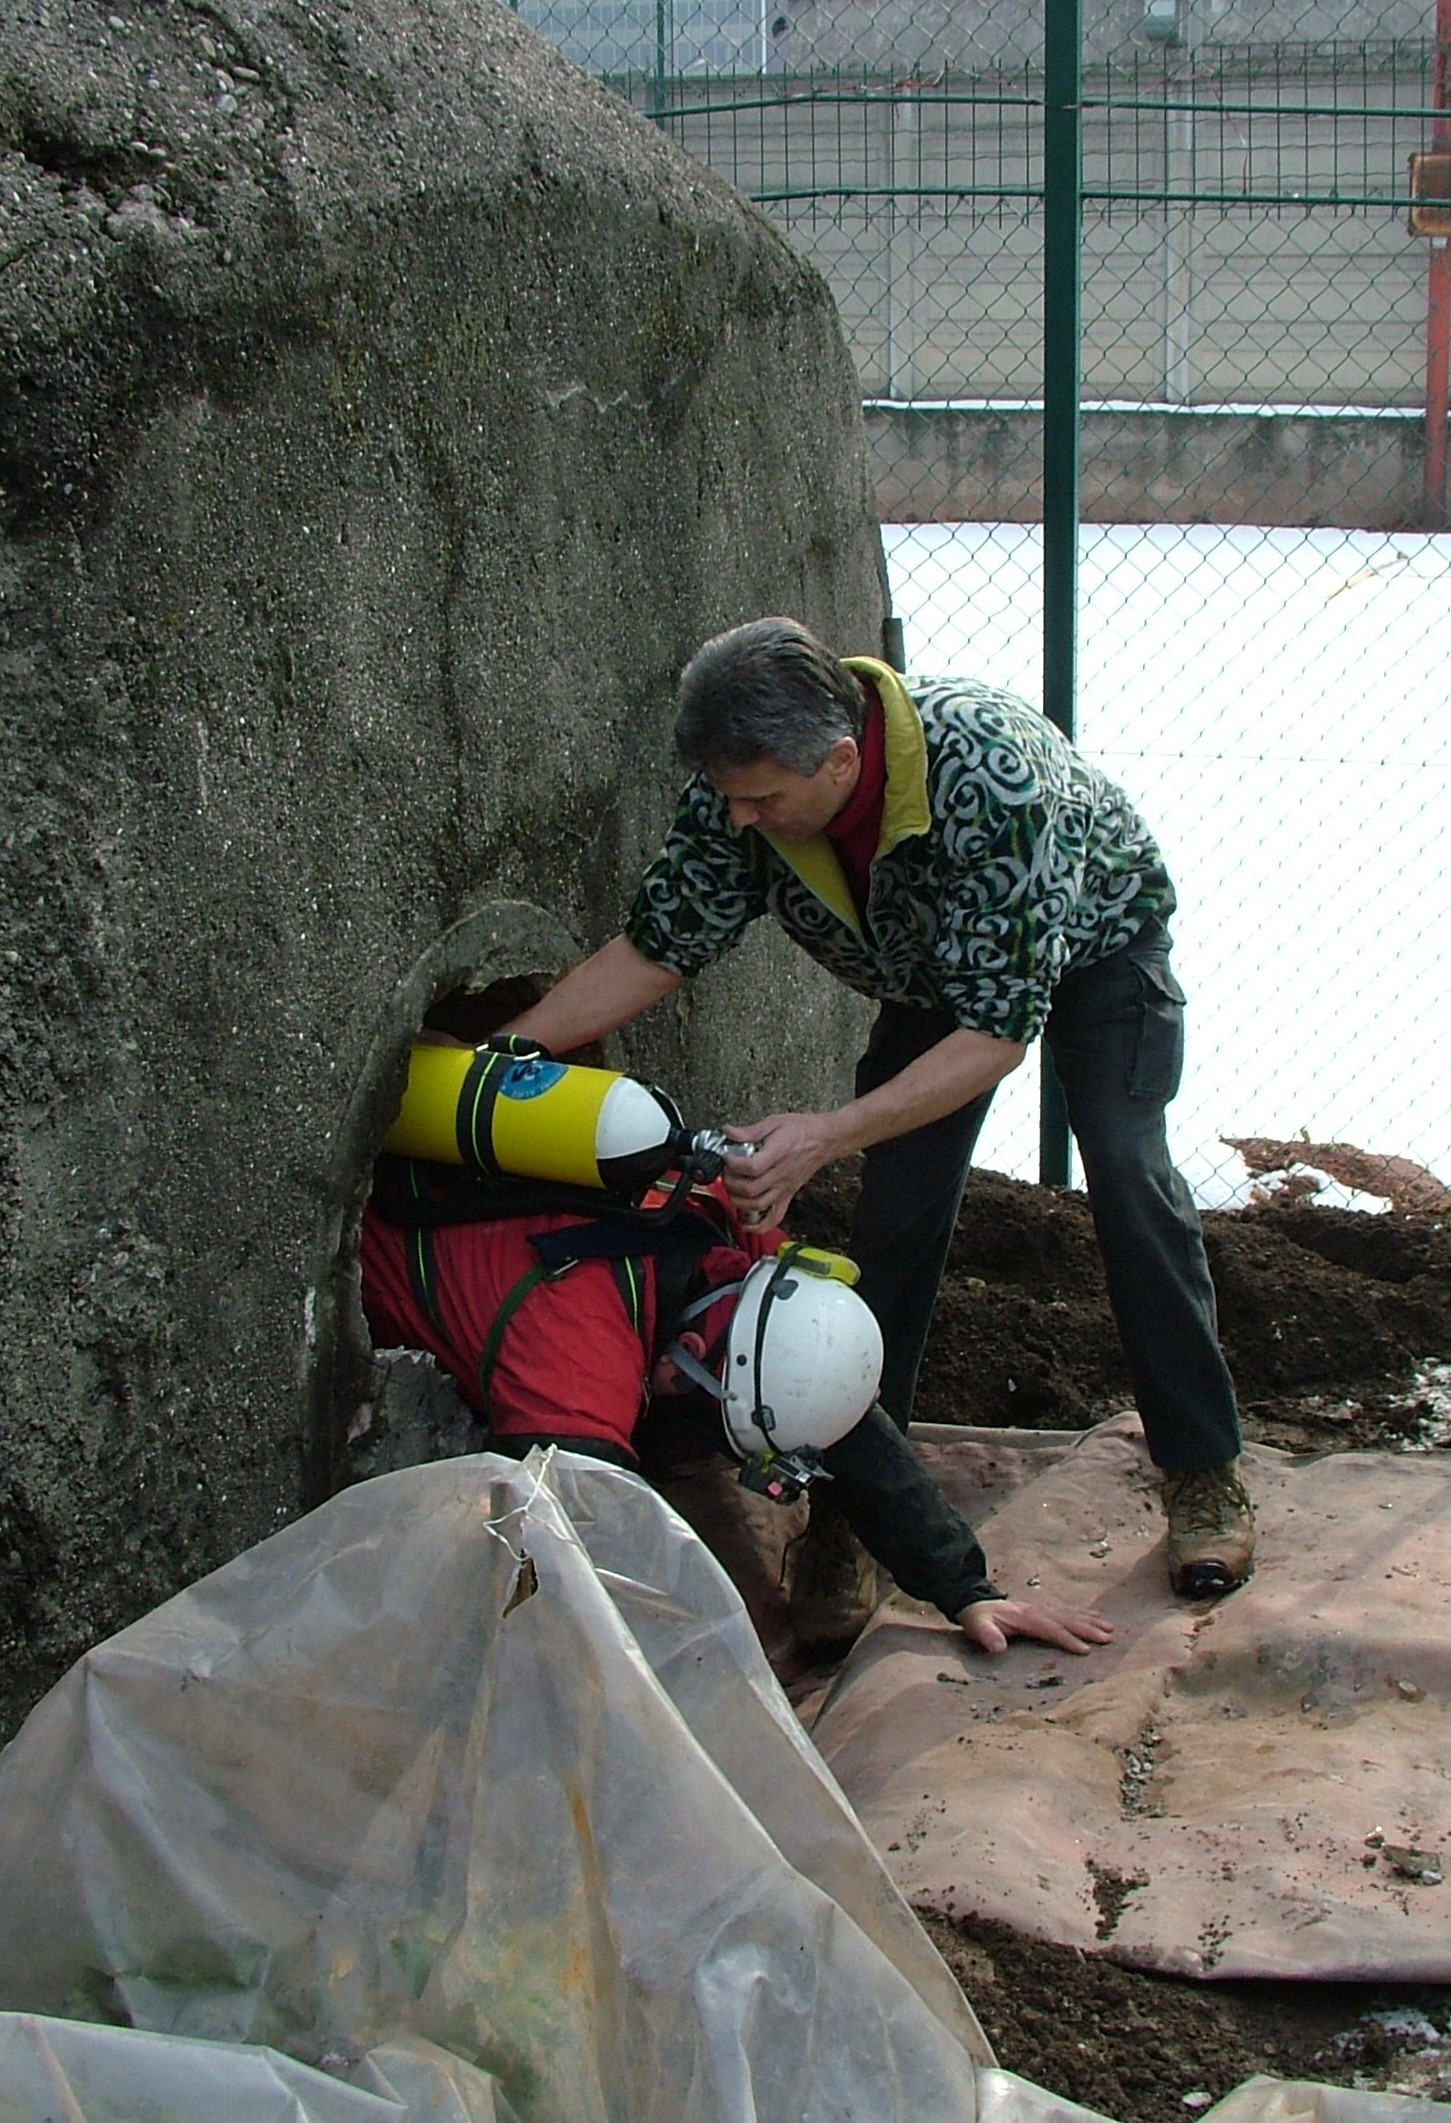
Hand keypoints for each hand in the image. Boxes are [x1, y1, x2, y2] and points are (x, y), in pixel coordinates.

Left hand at [722, 1112, 835, 1228]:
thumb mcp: (773, 1122)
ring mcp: (784, 1188)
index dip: (733, 1163)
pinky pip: (775, 1217)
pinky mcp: (787, 1196)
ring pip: (758, 1205)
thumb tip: (728, 1132)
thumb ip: (749, 1131)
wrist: (824, 1140)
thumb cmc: (801, 1130)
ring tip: (732, 1189)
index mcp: (778, 1154)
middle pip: (751, 1189)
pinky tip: (746, 1222)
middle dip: (731, 1182)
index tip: (726, 1156)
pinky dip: (759, 1226)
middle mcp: (781, 1175)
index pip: (752, 1167)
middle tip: (726, 1171)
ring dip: (738, 1201)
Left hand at [954, 1597, 1114, 1656]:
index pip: (1051, 1629)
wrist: (975, 1602)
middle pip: (1067, 1619)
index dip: (1068, 1639)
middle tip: (1109, 1638)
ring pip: (1070, 1614)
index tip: (1085, 1650)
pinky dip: (1083, 1614)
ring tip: (1110, 1628)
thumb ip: (987, 1637)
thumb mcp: (978, 1627)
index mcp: (1025, 1617)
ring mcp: (1041, 1609)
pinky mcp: (1043, 1611)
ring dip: (1090, 1621)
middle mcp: (1037, 1611)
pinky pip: (1067, 1611)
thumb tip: (999, 1648)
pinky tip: (1096, 1616)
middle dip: (1088, 1628)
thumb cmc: (978, 1619)